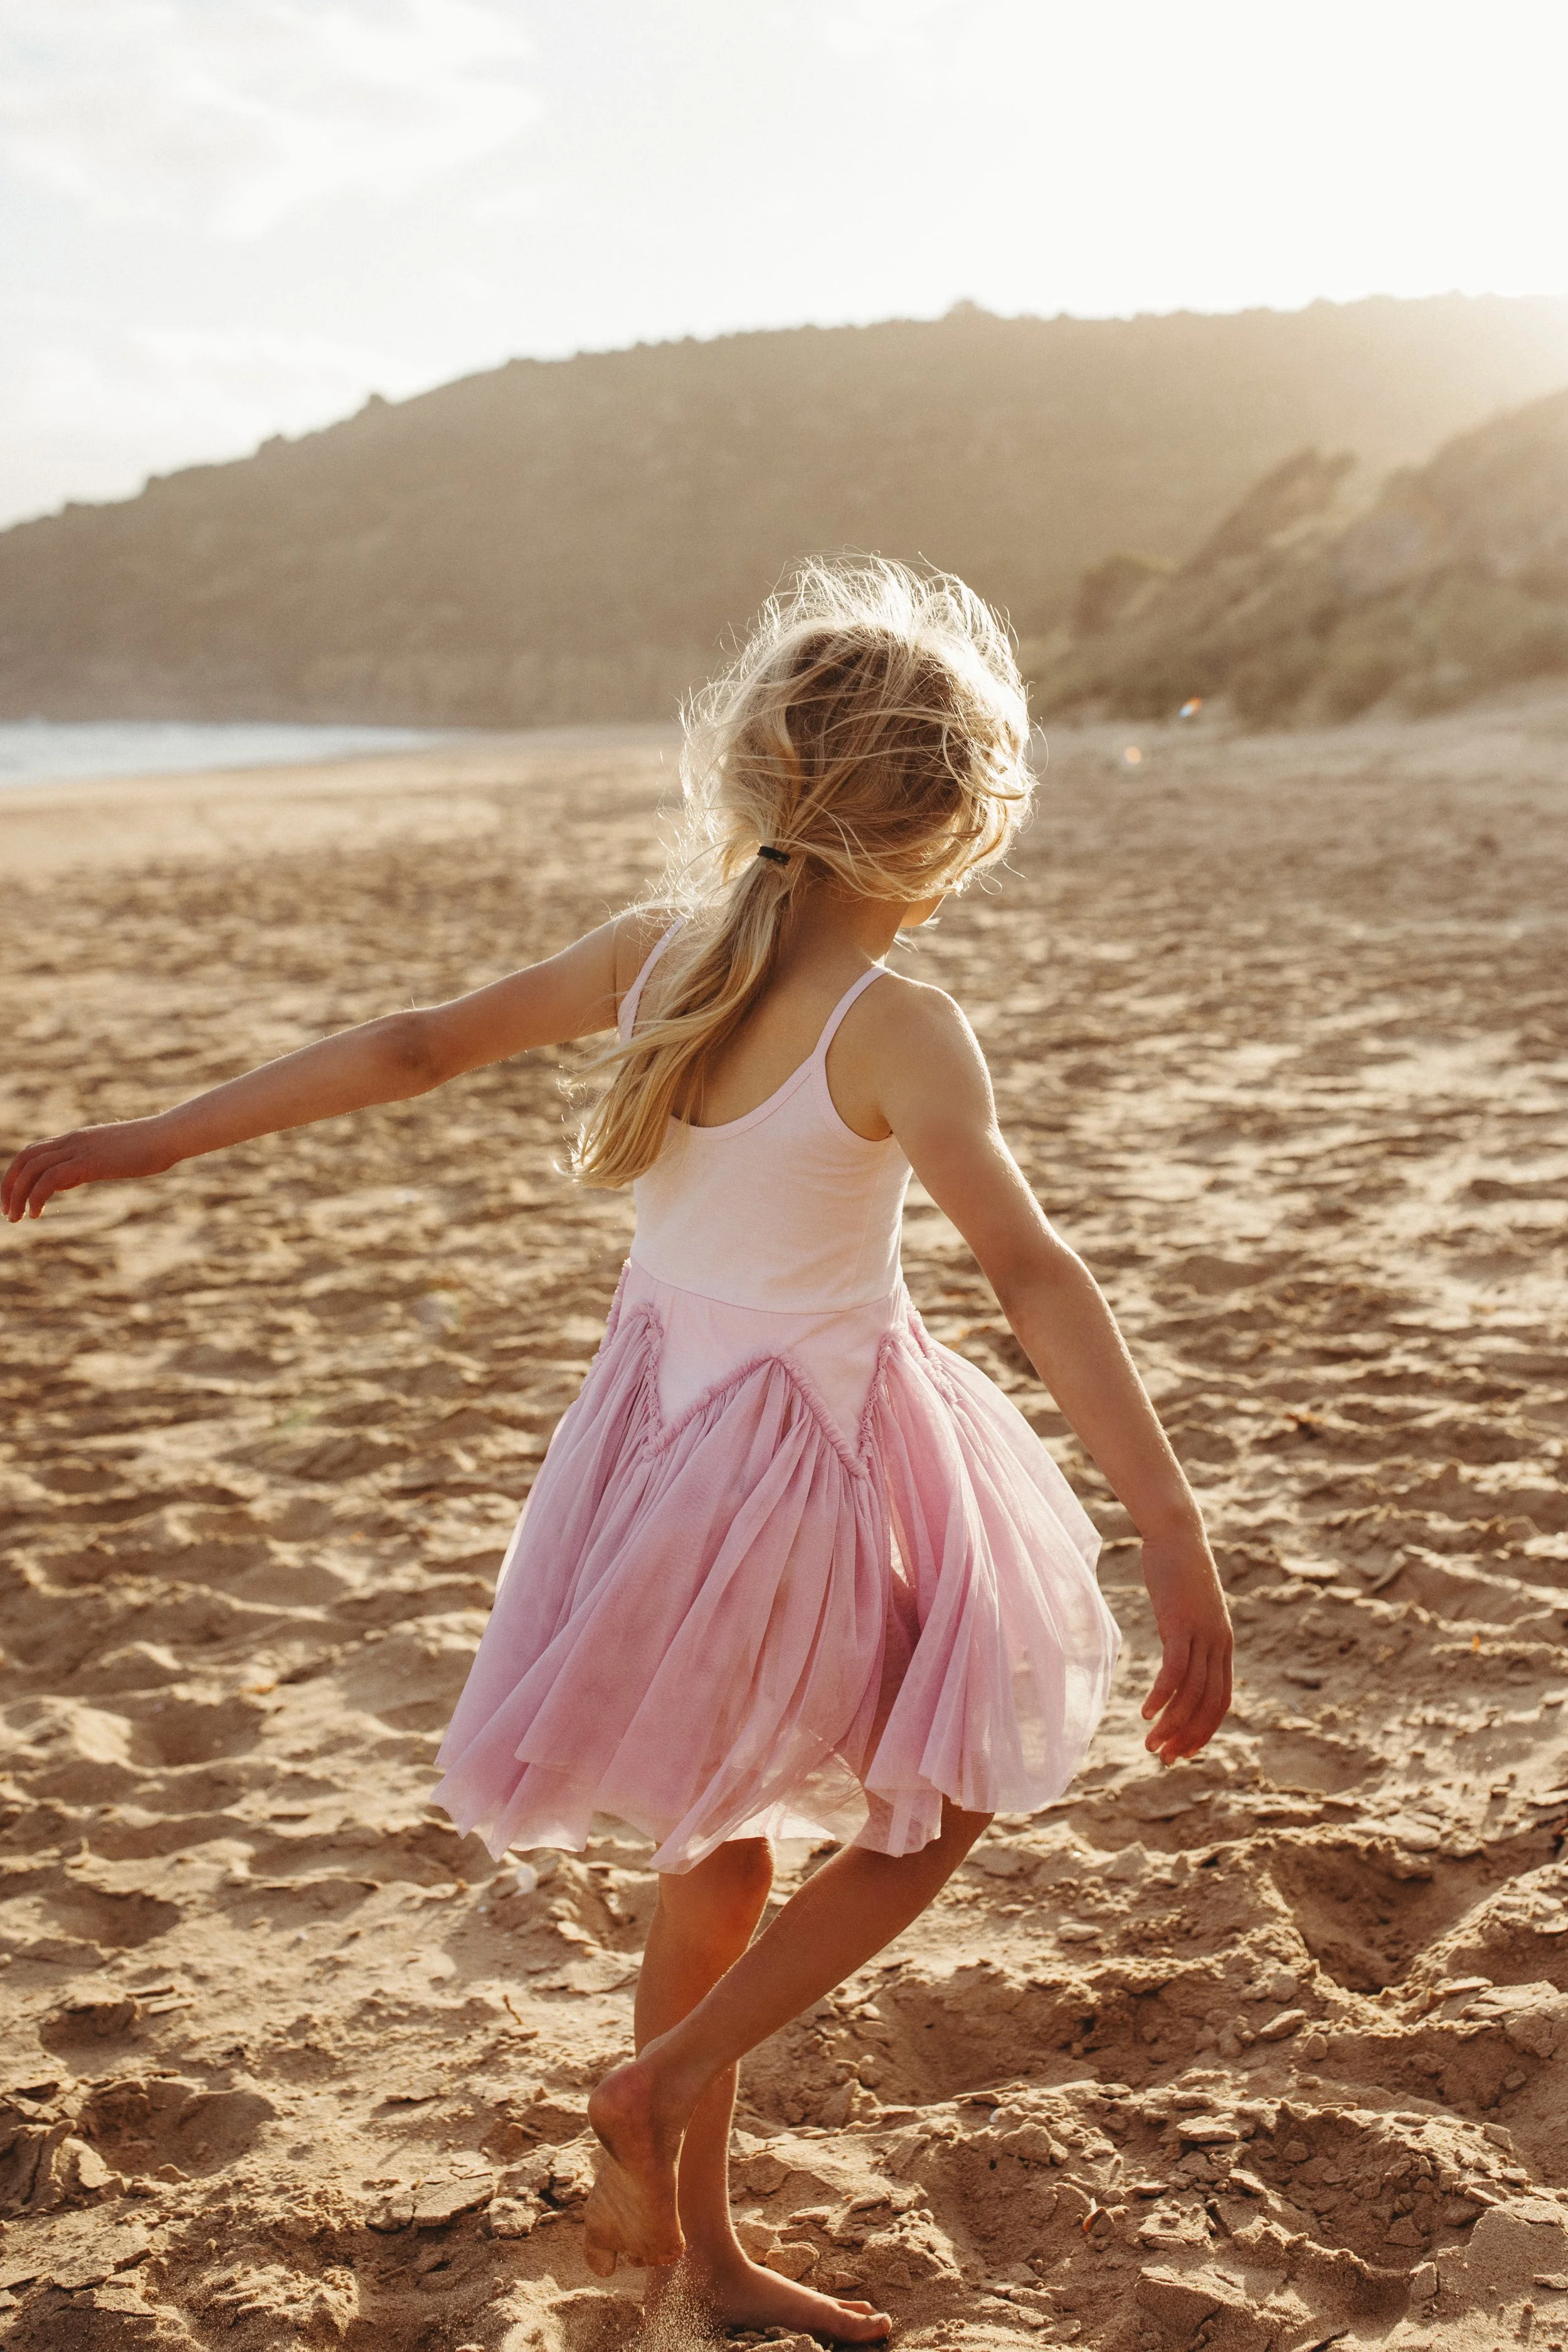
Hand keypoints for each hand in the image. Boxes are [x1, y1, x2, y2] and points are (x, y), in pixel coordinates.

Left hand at [2, 1117, 175, 1222]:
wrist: (166, 1137)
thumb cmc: (147, 1150)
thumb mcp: (108, 1159)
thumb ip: (83, 1167)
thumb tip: (63, 1181)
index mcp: (76, 1139)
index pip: (33, 1152)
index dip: (17, 1175)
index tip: (15, 1198)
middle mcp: (72, 1141)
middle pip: (25, 1159)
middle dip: (10, 1185)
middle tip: (7, 1211)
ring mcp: (79, 1149)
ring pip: (32, 1169)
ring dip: (18, 1195)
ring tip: (17, 1218)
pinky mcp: (88, 1162)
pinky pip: (50, 1179)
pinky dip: (37, 1197)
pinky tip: (37, 1213)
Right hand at [1139, 1528, 1232, 1764]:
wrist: (1178, 1534)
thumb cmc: (1178, 1571)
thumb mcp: (1189, 1610)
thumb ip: (1188, 1636)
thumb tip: (1177, 1655)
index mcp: (1223, 1645)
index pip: (1221, 1700)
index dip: (1204, 1730)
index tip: (1183, 1751)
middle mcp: (1218, 1645)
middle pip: (1208, 1704)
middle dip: (1188, 1736)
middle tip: (1165, 1758)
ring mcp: (1201, 1635)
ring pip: (1191, 1693)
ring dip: (1172, 1724)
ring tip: (1151, 1744)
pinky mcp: (1180, 1624)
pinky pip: (1174, 1670)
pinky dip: (1161, 1696)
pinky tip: (1146, 1712)